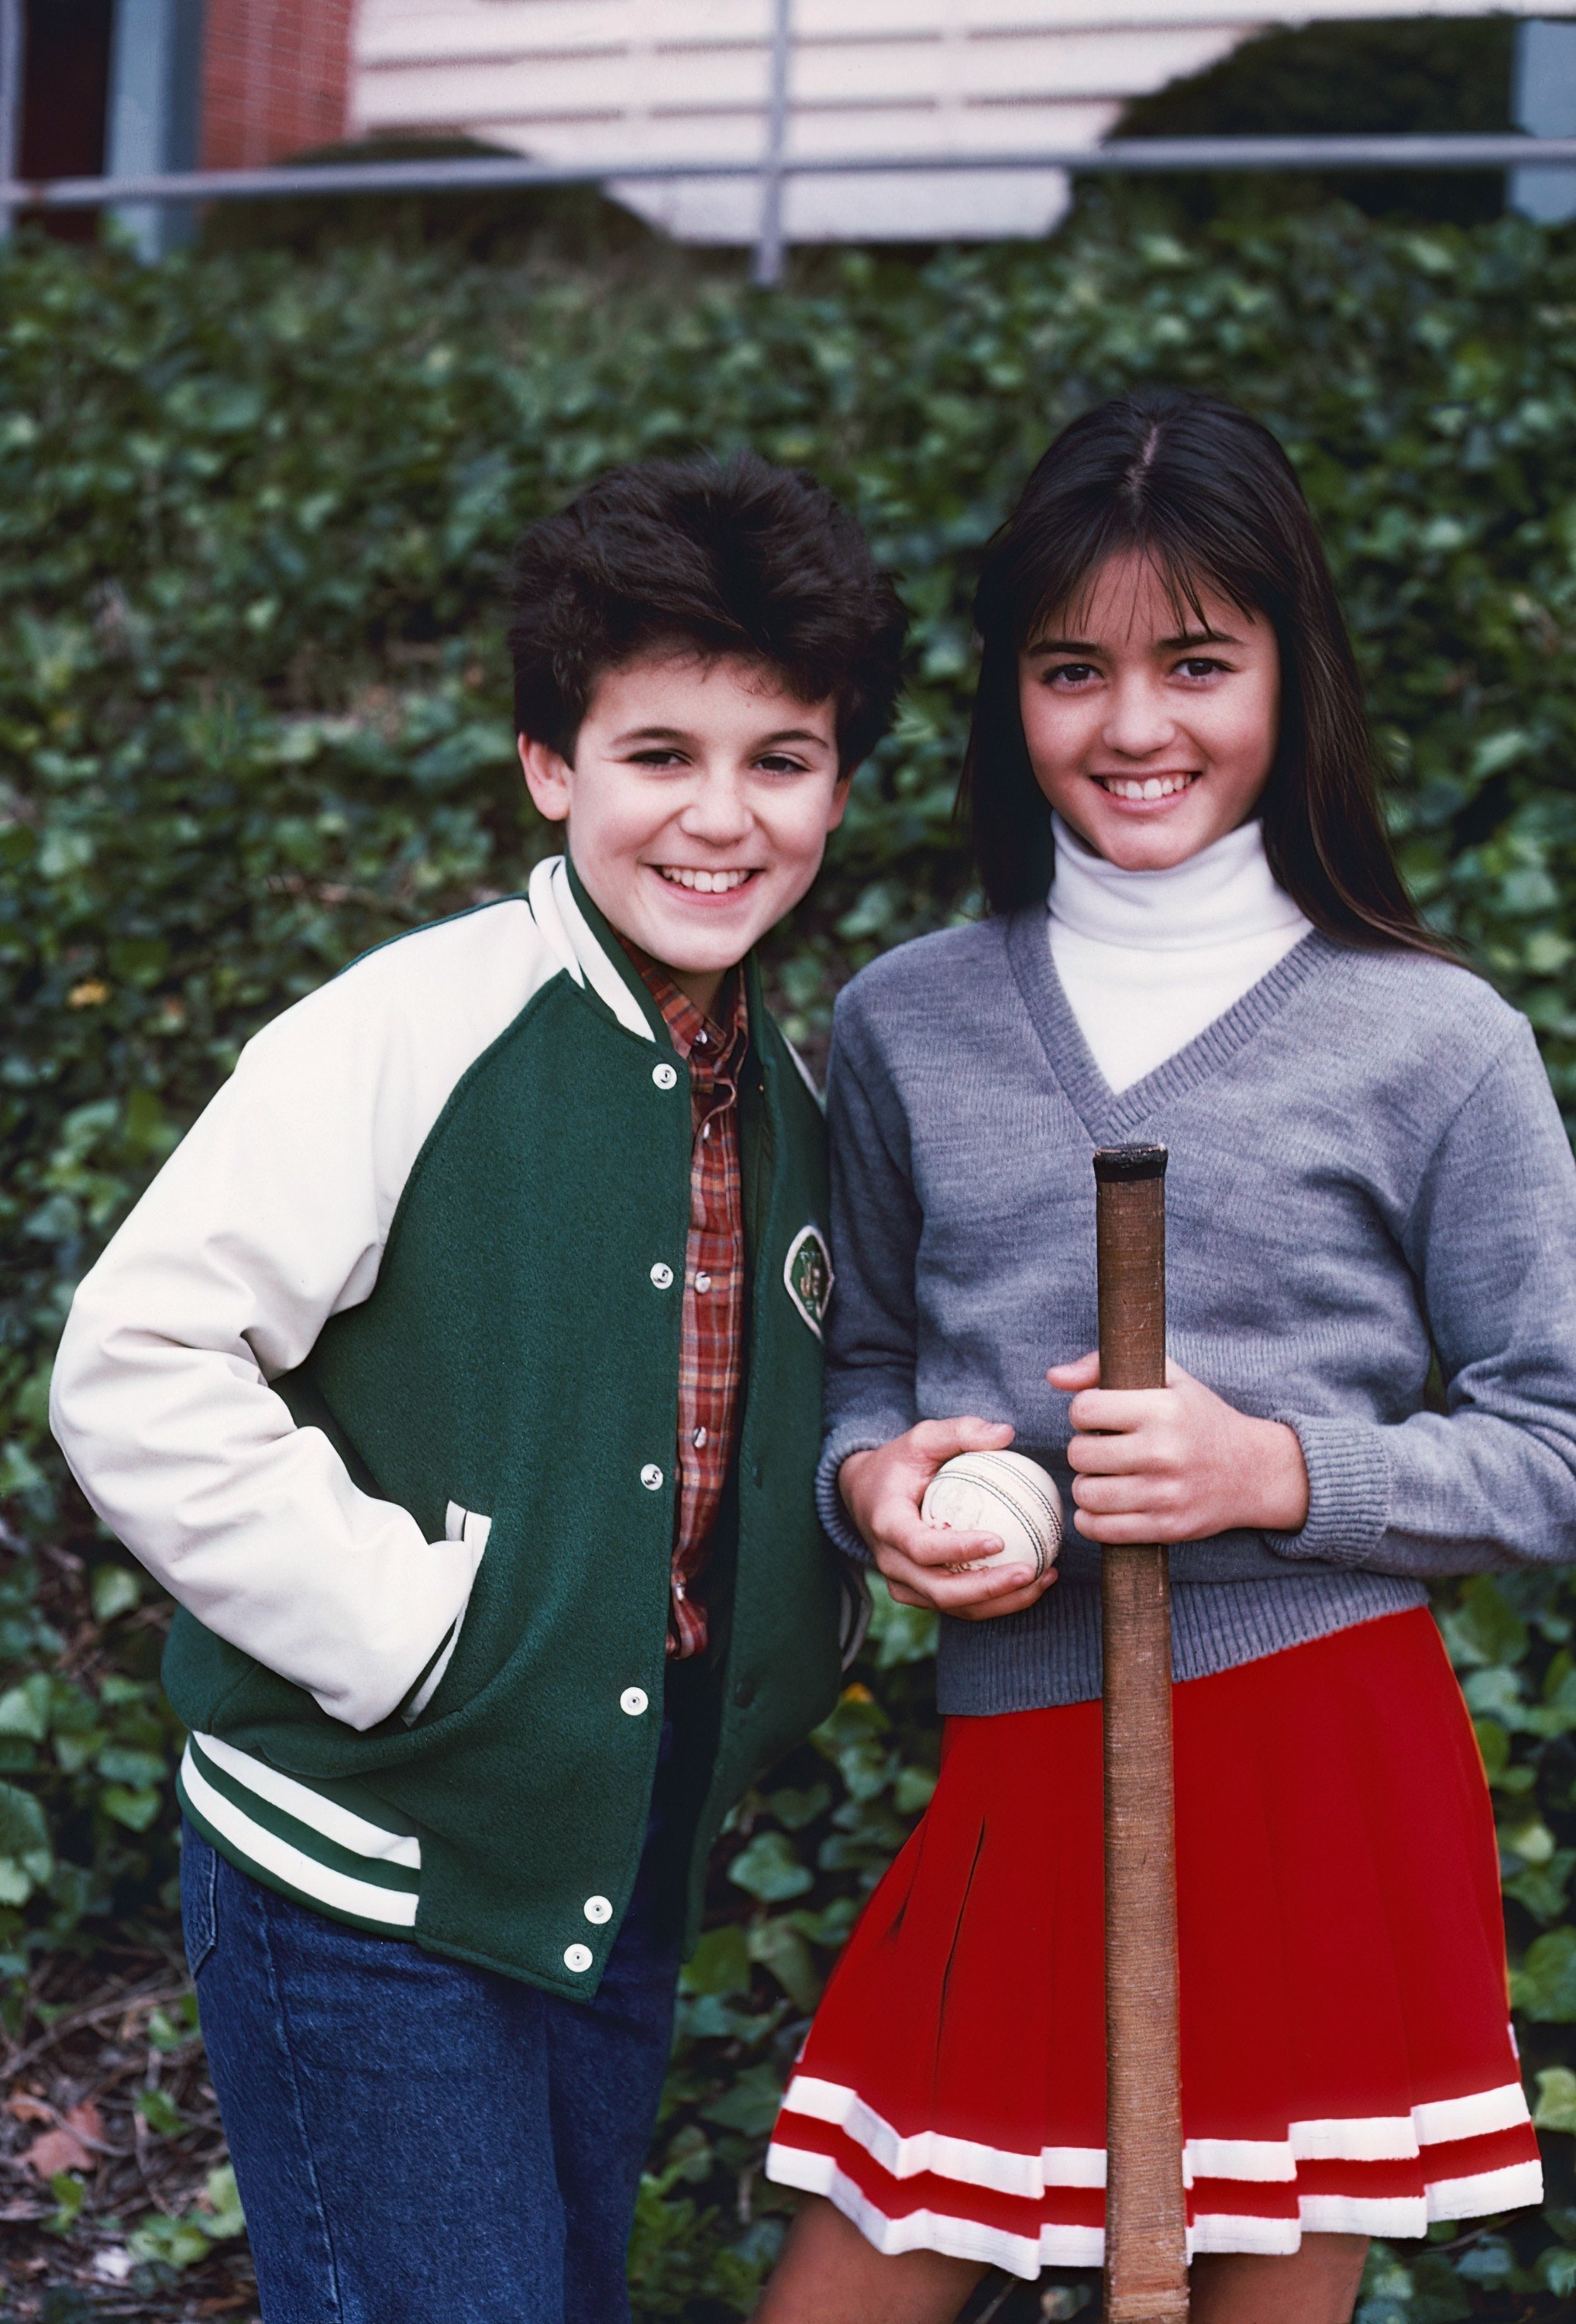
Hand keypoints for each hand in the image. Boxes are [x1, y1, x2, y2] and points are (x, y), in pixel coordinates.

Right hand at [839, 1418, 1058, 1621]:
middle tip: (1031, 1571)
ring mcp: (903, 1583)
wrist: (866, 1494)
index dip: (959, 1549)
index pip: (921, 1546)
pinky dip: (995, 1601)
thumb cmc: (899, 1463)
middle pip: (940, 1590)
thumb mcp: (923, 1437)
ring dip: (1000, 1601)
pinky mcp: (917, 1593)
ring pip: (952, 1605)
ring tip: (1043, 1578)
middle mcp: (890, 1561)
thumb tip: (1007, 1433)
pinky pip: (958, 1605)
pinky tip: (1032, 1582)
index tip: (999, 1539)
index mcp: (887, 1524)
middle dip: (988, 1588)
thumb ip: (961, 1431)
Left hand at [1046, 1352, 1309, 1542]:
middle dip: (1084, 1450)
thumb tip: (1054, 1376)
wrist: (1253, 1471)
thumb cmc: (1200, 1418)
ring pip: (1086, 1494)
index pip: (1083, 1409)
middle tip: (1103, 1449)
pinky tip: (1104, 1505)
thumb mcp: (1166, 1378)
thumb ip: (1103, 1367)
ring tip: (1106, 1476)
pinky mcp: (1166, 1527)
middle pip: (1079, 1454)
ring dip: (1087, 1485)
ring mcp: (1165, 1494)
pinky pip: (1101, 1530)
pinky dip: (1091, 1519)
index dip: (1084, 1412)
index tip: (1101, 1417)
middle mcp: (1163, 1452)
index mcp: (1162, 1409)